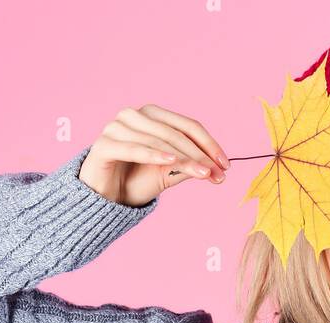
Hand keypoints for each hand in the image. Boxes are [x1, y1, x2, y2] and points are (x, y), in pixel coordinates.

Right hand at [78, 104, 229, 205]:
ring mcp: (117, 127)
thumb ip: (189, 166)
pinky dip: (153, 154)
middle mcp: (134, 116)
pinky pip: (133, 148)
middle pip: (175, 132)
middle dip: (199, 154)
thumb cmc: (135, 181)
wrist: (103, 198)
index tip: (225, 165)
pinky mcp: (104, 144)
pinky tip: (171, 161)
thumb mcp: (168, 173)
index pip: (187, 126)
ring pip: (158, 140)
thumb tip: (216, 168)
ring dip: (183, 157)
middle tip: (216, 174)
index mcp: (152, 116)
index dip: (209, 144)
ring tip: (202, 173)